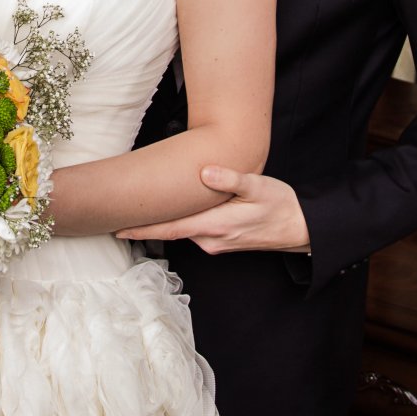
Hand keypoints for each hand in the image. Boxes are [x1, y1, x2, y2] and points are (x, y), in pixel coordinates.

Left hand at [117, 166, 310, 253]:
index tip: (118, 228)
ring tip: (142, 207)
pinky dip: (181, 222)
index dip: (143, 229)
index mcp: (216, 225)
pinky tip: (176, 210)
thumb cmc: (280, 206)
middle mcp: (211, 239)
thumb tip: (205, 172)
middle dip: (144, 226)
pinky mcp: (221, 241)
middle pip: (171, 231)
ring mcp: (216, 243)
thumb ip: (230, 179)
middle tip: (116, 216)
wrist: (300, 229)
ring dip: (164, 222)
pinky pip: (194, 231)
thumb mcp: (258, 188)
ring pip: (183, 230)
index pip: (170, 229)